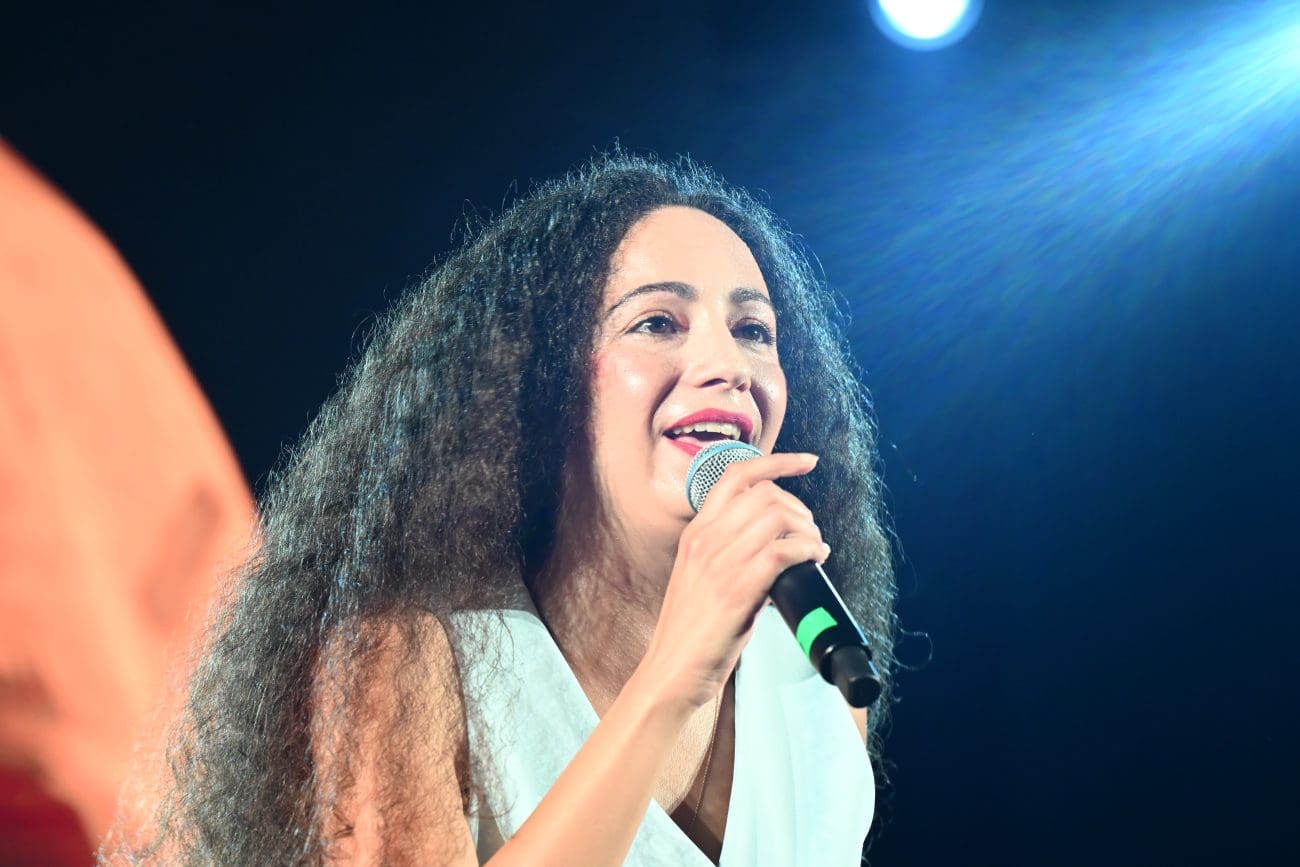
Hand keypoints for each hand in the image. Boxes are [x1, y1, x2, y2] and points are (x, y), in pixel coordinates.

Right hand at [639, 452, 827, 709]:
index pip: (735, 476)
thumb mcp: (701, 578)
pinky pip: (782, 551)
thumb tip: (775, 546)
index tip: (806, 461)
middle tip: (811, 532)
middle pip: (765, 494)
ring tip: (814, 549)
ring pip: (777, 518)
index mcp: (695, 534)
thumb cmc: (691, 632)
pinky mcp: (736, 589)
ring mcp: (719, 563)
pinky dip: (807, 550)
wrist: (672, 670)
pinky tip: (814, 560)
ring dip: (808, 531)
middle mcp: (705, 540)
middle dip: (800, 508)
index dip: (777, 461)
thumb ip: (728, 554)